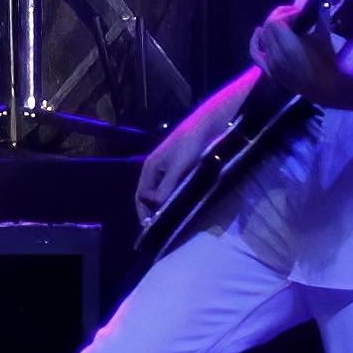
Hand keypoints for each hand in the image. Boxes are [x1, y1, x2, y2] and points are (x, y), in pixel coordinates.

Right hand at [134, 76, 245, 222]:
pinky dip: (179, 199)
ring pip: (165, 194)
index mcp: (150, 167)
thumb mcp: (180, 166)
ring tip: (179, 221)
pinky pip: (176, 189)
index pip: (141, 197)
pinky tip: (189, 206)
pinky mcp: (184, 169)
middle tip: (169, 230)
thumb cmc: (192, 142)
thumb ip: (167, 187)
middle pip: (152, 197)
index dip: (145, 214)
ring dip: (169, 207)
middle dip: (157, 213)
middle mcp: (158, 170)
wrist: (211, 122)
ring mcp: (171, 170)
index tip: (155, 230)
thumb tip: (157, 210)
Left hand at [250, 8, 337, 102]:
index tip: (299, 13)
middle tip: (293, 16)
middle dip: (280, 18)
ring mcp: (270, 64)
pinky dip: (255, 42)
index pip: (275, 21)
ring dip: (272, 27)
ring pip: (263, 38)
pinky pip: (256, 54)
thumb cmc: (326, 63)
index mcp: (288, 46)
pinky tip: (259, 31)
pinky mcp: (269, 71)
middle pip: (268, 28)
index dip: (286, 13)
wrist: (326, 88)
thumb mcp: (323, 38)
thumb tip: (319, 4)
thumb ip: (319, 19)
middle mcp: (275, 55)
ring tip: (282, 23)